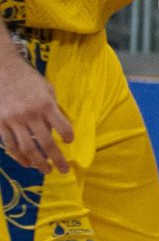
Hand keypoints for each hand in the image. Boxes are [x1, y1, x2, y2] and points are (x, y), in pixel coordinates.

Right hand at [0, 50, 71, 172]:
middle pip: (46, 143)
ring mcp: (13, 120)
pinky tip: (27, 163)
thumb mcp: (46, 88)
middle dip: (57, 159)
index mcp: (46, 105)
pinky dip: (19, 156)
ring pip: (27, 148)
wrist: (2, 69)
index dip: (68, 136)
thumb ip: (53, 107)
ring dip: (38, 163)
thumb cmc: (27, 78)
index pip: (63, 127)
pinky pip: (10, 144)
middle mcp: (30, 115)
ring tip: (46, 170)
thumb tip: (58, 127)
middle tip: (63, 170)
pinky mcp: (0, 123)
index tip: (70, 141)